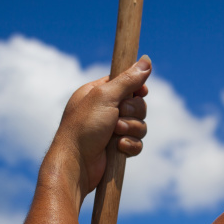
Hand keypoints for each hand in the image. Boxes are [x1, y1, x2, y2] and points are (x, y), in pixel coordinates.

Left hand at [51, 55, 150, 196]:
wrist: (77, 164)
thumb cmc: (84, 127)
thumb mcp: (105, 97)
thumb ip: (128, 80)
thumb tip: (147, 60)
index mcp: (99, 93)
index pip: (126, 83)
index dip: (136, 87)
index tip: (140, 91)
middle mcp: (107, 110)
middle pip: (138, 105)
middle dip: (133, 112)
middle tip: (118, 116)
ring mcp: (113, 130)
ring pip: (141, 125)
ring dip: (131, 130)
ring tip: (115, 134)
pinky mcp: (119, 148)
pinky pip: (137, 143)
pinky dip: (130, 145)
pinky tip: (118, 148)